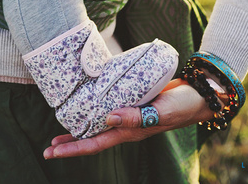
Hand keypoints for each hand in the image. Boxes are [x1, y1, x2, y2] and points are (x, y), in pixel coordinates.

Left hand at [43, 79, 213, 158]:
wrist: (198, 95)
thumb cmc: (181, 106)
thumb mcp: (159, 112)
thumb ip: (135, 116)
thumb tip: (107, 118)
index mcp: (130, 132)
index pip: (95, 143)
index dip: (73, 148)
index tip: (52, 152)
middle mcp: (126, 126)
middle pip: (93, 138)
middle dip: (70, 143)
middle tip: (48, 148)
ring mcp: (130, 115)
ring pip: (100, 124)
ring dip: (81, 127)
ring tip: (61, 129)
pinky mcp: (134, 101)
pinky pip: (111, 107)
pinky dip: (96, 107)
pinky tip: (89, 102)